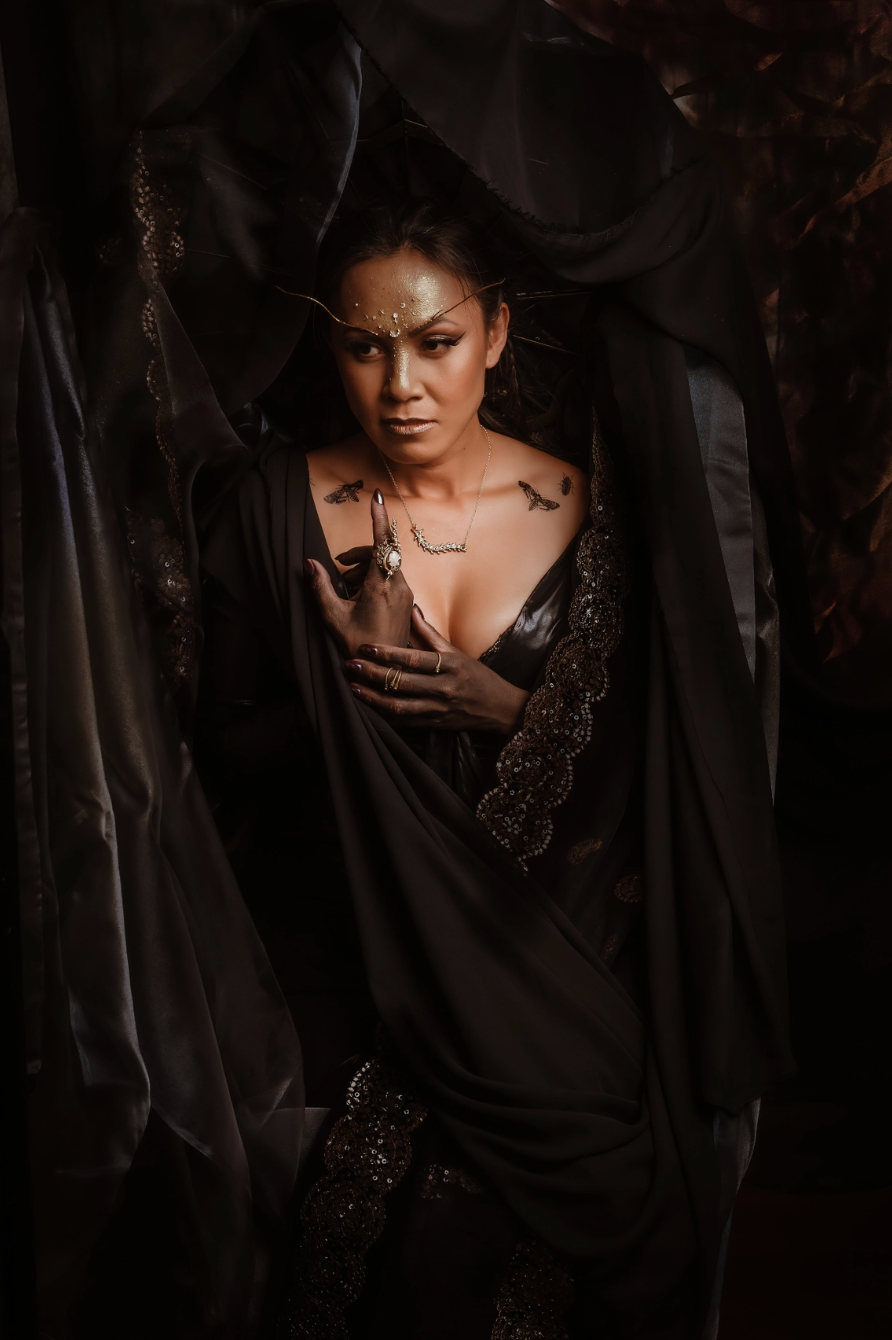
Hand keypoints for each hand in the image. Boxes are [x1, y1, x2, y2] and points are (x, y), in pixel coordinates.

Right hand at [305, 491, 413, 656]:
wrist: (386, 672)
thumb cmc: (358, 644)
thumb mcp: (332, 615)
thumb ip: (320, 586)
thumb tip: (309, 563)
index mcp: (381, 586)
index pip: (381, 542)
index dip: (377, 517)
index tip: (377, 496)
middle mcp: (398, 586)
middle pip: (380, 553)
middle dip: (358, 554)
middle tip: (339, 568)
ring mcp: (405, 594)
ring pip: (385, 565)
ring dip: (363, 569)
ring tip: (347, 588)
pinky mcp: (406, 601)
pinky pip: (390, 577)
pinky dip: (372, 579)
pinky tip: (358, 596)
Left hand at [344, 608, 528, 734]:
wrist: (497, 707)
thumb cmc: (475, 675)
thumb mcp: (456, 652)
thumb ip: (430, 633)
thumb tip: (411, 609)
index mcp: (449, 665)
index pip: (412, 658)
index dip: (386, 653)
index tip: (365, 646)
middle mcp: (443, 688)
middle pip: (402, 682)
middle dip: (373, 674)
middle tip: (350, 664)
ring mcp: (438, 709)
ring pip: (400, 706)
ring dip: (373, 697)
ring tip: (353, 687)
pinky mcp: (434, 724)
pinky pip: (404, 722)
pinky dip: (384, 715)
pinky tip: (368, 706)